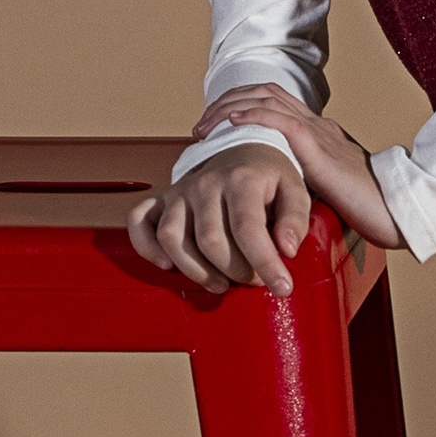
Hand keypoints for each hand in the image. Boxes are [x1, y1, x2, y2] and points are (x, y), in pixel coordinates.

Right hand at [127, 144, 311, 296]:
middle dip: (236, 271)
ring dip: (196, 271)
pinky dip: (146, 247)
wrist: (243, 148)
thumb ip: (296, 219)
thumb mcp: (295, 191)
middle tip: (255, 280)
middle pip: (210, 241)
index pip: (249, 229)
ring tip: (221, 283)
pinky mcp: (162, 199)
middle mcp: (205, 183)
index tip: (282, 289)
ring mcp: (180, 191)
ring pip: (173, 238)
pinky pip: (139, 222)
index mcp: (241, 180)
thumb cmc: (269, 178)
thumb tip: (286, 250)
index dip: (265, 264)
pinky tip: (167, 265)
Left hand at [182, 85, 404, 253]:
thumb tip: (279, 201)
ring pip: (267, 100)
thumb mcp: (329, 193)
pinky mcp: (321, 149)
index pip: (274, 104)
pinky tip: (232, 123)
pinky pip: (282, 121)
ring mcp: (319, 134)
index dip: (241, 106)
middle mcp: (318, 126)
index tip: (215, 127)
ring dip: (230, 108)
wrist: (401, 210)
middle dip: (227, 102)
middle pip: (265, 93)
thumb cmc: (372, 210)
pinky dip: (252, 116)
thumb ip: (306, 187)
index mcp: (320, 135)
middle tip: (201, 125)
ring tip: (206, 124)